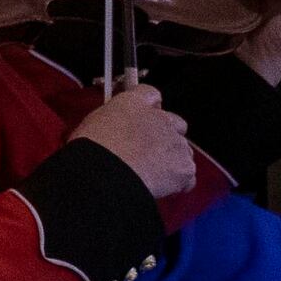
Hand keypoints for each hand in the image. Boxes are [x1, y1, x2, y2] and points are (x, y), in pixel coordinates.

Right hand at [71, 82, 199, 200]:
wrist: (105, 173)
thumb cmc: (92, 148)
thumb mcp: (93, 122)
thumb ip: (112, 118)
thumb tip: (114, 124)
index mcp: (134, 103)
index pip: (150, 94)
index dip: (148, 106)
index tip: (142, 117)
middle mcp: (160, 118)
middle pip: (175, 122)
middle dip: (166, 134)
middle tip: (147, 150)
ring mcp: (176, 143)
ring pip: (183, 150)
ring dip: (171, 158)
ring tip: (151, 172)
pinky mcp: (185, 168)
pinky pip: (187, 176)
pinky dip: (178, 182)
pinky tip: (161, 187)